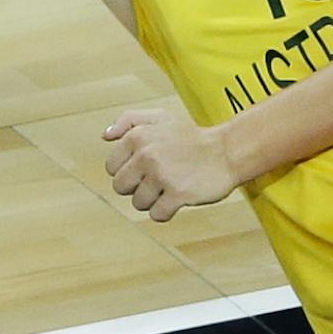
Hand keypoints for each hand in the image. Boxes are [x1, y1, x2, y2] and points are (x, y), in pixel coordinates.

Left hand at [103, 108, 237, 221]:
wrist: (227, 151)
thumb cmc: (191, 138)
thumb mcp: (160, 118)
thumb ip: (129, 121)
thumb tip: (104, 136)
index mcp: (137, 137)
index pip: (112, 168)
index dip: (128, 171)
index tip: (146, 167)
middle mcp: (147, 155)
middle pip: (121, 188)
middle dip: (137, 187)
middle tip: (158, 179)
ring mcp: (162, 176)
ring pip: (138, 203)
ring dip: (153, 200)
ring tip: (171, 186)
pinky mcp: (178, 195)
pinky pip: (157, 215)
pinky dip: (166, 212)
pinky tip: (178, 198)